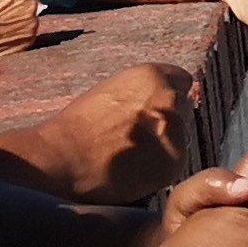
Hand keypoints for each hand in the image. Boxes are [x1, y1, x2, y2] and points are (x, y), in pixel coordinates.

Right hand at [0, 0, 46, 93]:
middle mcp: (30, 9)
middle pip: (34, 4)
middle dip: (23, 6)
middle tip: (5, 10)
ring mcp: (30, 28)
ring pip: (30, 20)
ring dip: (20, 21)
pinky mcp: (26, 44)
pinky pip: (26, 35)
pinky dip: (17, 35)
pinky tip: (0, 36)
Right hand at [45, 61, 195, 203]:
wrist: (65, 159)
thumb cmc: (77, 126)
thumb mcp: (110, 91)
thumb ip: (139, 92)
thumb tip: (153, 101)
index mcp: (152, 76)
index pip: (180, 80)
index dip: (168, 94)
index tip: (157, 107)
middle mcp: (170, 100)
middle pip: (182, 109)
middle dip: (167, 120)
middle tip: (139, 136)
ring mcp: (176, 131)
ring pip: (180, 137)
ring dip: (164, 144)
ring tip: (131, 155)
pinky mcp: (175, 162)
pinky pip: (174, 162)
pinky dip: (160, 167)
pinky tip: (134, 169)